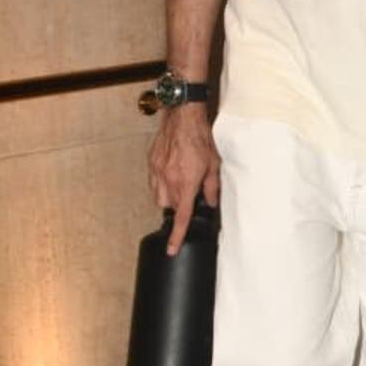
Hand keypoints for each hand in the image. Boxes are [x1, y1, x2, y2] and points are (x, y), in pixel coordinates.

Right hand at [148, 105, 219, 253]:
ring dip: (169, 196)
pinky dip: (161, 184)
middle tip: (190, 193)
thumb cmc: (200, 137)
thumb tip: (211, 203)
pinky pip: (153, 183)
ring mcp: (157, 171)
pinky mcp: (151, 163)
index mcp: (186, 183)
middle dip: (178, 206)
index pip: (180, 216)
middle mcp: (168, 180)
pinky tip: (171, 173)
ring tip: (180, 182)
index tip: (171, 249)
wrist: (183, 116)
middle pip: (169, 207)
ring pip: (159, 197)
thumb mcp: (214, 164)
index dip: (176, 235)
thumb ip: (212, 187)